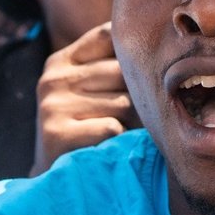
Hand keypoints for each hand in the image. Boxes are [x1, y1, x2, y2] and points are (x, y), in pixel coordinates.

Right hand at [32, 22, 135, 173]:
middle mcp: (53, 79)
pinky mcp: (57, 133)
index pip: (107, 36)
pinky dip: (119, 139)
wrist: (56, 177)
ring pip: (122, 103)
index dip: (132, 53)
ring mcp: (53, 106)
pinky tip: (111, 146)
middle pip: (120, 71)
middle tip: (141, 113)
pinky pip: (112, 127)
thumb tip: (162, 42)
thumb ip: (110, 65)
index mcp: (60, 62)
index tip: (148, 68)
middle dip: (137, 94)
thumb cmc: (83, 128)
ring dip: (132, 121)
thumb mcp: (87, 90)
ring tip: (124, 133)